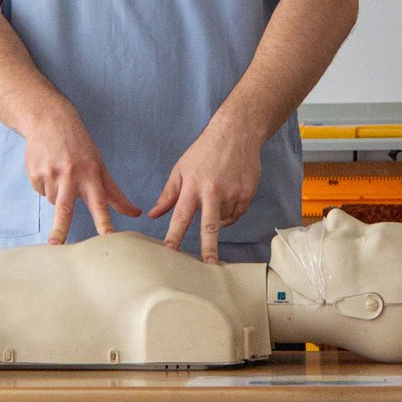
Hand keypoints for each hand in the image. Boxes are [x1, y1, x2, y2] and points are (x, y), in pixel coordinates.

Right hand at [23, 106, 140, 243]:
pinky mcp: (34, 174)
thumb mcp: (99, 166)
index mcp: (90, 174)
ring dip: (58, 194)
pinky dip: (46, 186)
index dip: (105, 223)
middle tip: (54, 247)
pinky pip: (41, 192)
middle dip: (59, 230)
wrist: (49, 120)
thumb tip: (135, 213)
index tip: (109, 239)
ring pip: (54, 201)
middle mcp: (70, 175)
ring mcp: (50, 174)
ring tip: (61, 172)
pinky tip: (49, 168)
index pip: (100, 204)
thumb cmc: (79, 146)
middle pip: (64, 209)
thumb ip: (114, 194)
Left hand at [146, 126, 261, 262]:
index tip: (169, 253)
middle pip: (209, 227)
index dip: (174, 236)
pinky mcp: (247, 194)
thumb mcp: (181, 169)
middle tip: (208, 267)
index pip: (180, 216)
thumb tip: (153, 214)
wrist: (235, 134)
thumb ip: (168, 194)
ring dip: (217, 217)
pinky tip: (227, 198)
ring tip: (216, 195)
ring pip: (223, 220)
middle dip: (208, 249)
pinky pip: (237, 215)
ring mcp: (232, 193)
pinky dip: (230, 213)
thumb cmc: (204, 152)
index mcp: (193, 185)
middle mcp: (213, 191)